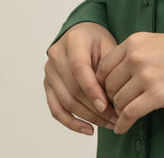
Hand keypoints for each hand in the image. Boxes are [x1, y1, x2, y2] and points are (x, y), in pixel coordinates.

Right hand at [44, 21, 119, 135]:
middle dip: (95, 108)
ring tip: (107, 124)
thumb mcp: (107, 44)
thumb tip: (111, 96)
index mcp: (73, 41)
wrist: (81, 33)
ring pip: (66, 102)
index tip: (106, 106)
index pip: (79, 69)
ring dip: (88, 117)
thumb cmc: (97, 39)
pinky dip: (71, 122)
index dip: (92, 89)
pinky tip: (88, 129)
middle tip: (115, 118)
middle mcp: (56, 56)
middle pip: (73, 89)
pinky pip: (56, 109)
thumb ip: (109, 66)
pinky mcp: (48, 86)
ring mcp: (49, 72)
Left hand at [96, 32, 163, 133]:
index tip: (108, 92)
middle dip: (111, 99)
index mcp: (135, 42)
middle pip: (108, 85)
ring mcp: (146, 75)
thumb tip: (115, 77)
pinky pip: (129, 114)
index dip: (102, 83)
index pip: (103, 66)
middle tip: (118, 105)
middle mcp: (136, 56)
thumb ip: (133, 54)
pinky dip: (123, 124)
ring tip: (126, 114)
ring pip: (118, 101)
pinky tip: (123, 127)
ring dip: (120, 111)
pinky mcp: (156, 94)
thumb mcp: (154, 42)